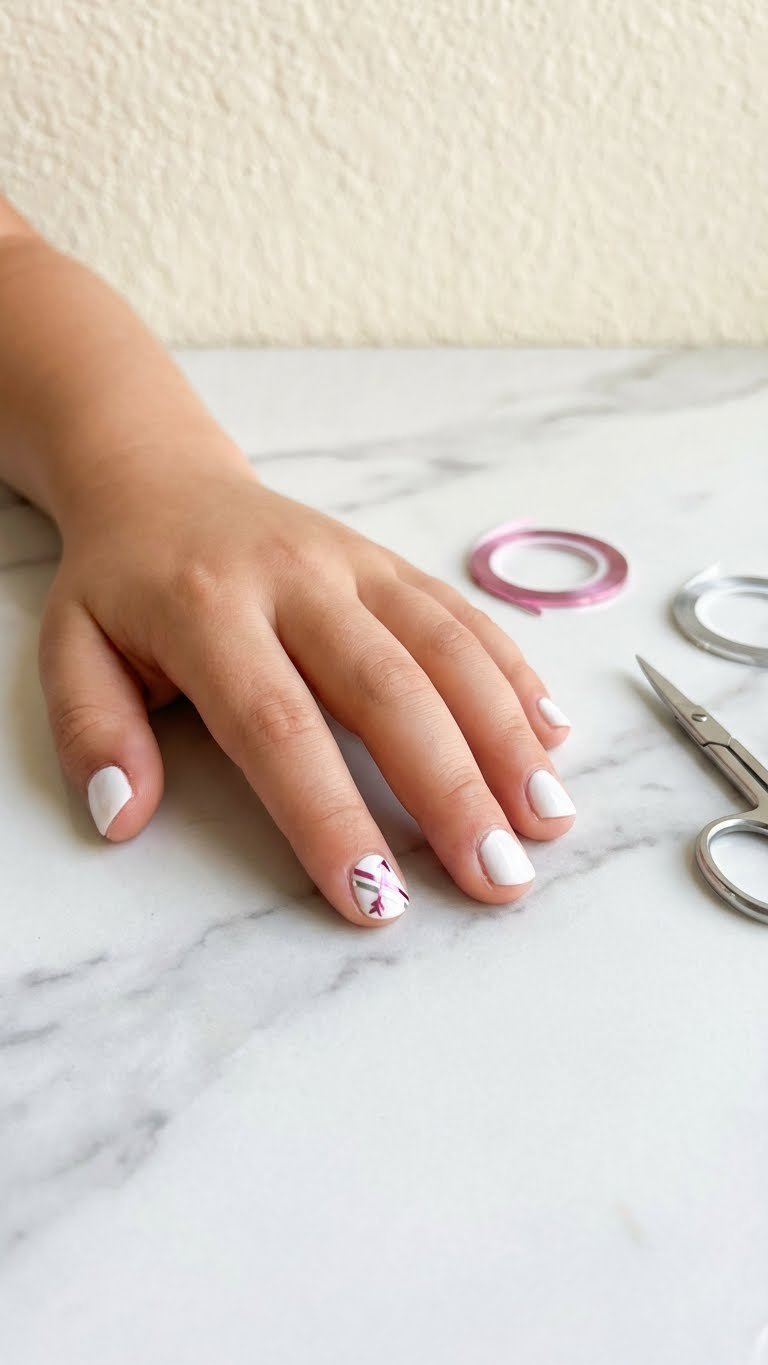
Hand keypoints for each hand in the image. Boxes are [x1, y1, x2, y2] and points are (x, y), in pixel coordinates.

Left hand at [39, 446, 574, 926]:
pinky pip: (462, 614)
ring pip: (445, 647)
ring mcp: (354, 564)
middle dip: (452, 787)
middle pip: (386, 688)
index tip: (374, 898)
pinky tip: (554, 736)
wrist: (164, 481)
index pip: (276, 724)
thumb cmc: (121, 584)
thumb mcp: (70, 649)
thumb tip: (123, 818)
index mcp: (207, 609)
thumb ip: (94, 731)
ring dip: (506, 736)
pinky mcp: (391, 562)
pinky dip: (514, 674)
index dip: (329, 813)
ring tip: (549, 820)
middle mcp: (295, 580)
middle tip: (501, 875)